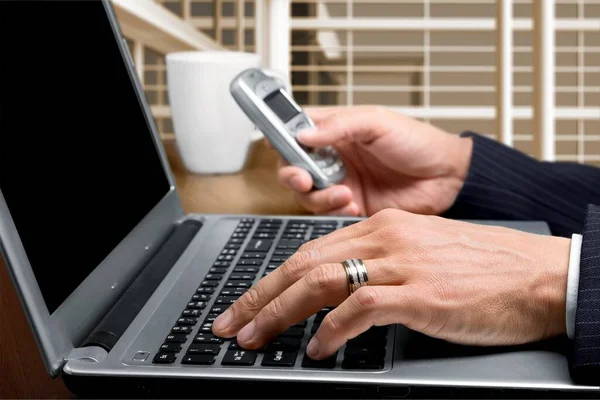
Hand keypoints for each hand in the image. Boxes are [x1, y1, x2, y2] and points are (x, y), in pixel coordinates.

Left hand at [212, 209, 569, 359]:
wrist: (536, 274)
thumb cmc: (482, 268)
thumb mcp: (420, 254)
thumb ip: (378, 264)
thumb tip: (338, 294)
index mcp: (383, 226)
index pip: (311, 250)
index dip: (272, 279)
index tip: (249, 302)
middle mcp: (386, 238)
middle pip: (303, 263)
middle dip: (259, 296)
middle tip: (231, 322)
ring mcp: (402, 264)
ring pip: (320, 282)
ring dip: (280, 313)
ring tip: (257, 338)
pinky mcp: (419, 293)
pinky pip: (359, 308)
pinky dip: (330, 331)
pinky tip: (318, 349)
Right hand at [272, 106, 472, 215]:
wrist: (447, 178)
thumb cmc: (417, 142)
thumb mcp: (377, 123)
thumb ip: (339, 126)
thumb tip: (304, 134)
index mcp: (336, 130)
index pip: (296, 131)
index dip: (282, 138)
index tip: (279, 146)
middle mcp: (334, 157)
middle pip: (293, 166)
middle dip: (292, 175)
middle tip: (304, 179)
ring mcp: (341, 183)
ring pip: (307, 194)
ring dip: (319, 196)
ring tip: (344, 193)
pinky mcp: (352, 206)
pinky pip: (328, 213)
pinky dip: (335, 211)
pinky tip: (354, 205)